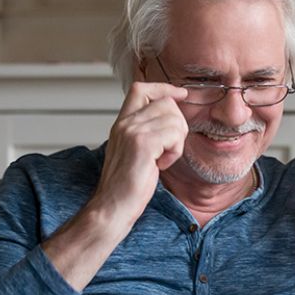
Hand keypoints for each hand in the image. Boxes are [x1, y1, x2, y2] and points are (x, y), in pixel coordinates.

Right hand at [90, 82, 189, 227]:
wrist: (113, 206)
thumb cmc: (127, 185)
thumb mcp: (135, 150)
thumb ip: (146, 131)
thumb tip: (171, 117)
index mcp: (122, 122)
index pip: (141, 88)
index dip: (164, 88)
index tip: (180, 95)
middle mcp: (125, 123)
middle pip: (166, 103)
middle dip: (178, 124)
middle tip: (169, 148)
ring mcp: (132, 131)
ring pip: (174, 119)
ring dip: (177, 142)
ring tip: (163, 159)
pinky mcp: (143, 144)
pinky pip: (175, 135)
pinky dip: (175, 152)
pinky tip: (162, 164)